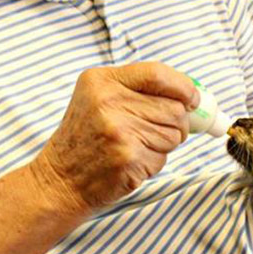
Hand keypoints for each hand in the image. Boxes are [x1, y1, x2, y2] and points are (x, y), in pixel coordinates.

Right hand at [32, 62, 197, 212]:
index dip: (184, 87)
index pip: (158, 73)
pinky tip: (130, 163)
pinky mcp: (128, 157)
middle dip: (177, 122)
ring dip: (164, 144)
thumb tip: (191, 96)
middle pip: (174, 107)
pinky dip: (153, 163)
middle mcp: (108, 101)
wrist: (60, 180)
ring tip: (136, 147)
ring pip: (174, 133)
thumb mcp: (98, 99)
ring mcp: (118, 130)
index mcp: (102, 80)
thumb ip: (137, 90)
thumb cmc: (85, 139)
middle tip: (157, 132)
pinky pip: (163, 157)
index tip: (193, 99)